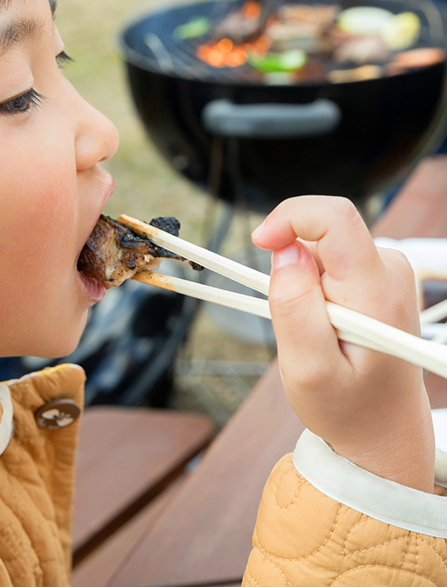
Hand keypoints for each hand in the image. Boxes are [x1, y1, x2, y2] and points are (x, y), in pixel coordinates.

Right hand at [252, 196, 434, 491]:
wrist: (384, 430)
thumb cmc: (347, 407)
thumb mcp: (306, 370)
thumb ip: (293, 307)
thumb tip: (285, 251)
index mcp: (373, 291)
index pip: (334, 218)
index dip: (289, 218)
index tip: (260, 244)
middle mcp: (388, 272)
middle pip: (322, 232)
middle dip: (289, 265)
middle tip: (291, 319)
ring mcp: (387, 273)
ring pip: (321, 248)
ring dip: (301, 281)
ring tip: (310, 330)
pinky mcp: (378, 278)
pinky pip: (330, 262)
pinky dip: (313, 287)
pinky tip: (323, 326)